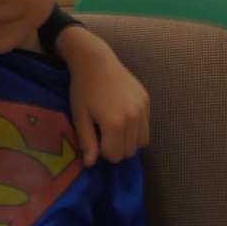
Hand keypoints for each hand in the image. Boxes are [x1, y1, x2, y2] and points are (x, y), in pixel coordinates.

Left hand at [57, 27, 150, 164]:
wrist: (96, 61)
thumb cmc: (83, 89)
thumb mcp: (80, 116)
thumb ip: (87, 142)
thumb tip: (91, 165)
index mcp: (115, 124)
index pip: (115, 156)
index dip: (103, 151)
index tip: (95, 137)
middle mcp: (133, 118)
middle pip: (129, 151)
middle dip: (116, 148)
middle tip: (103, 132)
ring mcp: (142, 108)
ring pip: (141, 142)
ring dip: (128, 141)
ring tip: (114, 127)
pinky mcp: (147, 100)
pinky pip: (146, 126)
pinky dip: (136, 128)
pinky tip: (122, 116)